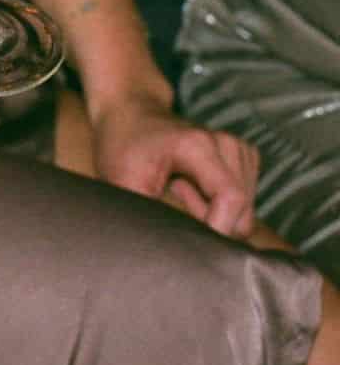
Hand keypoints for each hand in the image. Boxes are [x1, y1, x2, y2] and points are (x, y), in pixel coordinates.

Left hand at [89, 88, 258, 239]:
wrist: (129, 112)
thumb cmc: (121, 145)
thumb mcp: (121, 182)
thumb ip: (147, 216)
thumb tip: (163, 253)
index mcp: (199, 146)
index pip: (231, 199)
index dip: (218, 230)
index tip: (193, 246)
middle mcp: (227, 144)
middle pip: (242, 212)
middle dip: (210, 223)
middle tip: (171, 201)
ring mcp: (239, 149)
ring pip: (243, 212)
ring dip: (211, 213)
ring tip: (177, 189)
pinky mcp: (243, 157)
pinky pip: (241, 202)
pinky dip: (216, 204)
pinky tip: (189, 186)